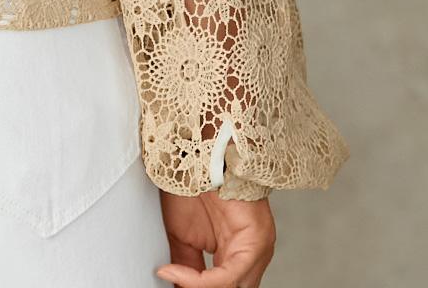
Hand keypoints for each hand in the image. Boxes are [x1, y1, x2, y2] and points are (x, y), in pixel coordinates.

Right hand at [155, 186, 275, 287]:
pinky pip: (231, 275)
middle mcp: (253, 255)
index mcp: (240, 254)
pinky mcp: (256, 241)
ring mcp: (258, 249)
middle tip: (175, 285)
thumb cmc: (193, 186)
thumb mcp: (185, 238)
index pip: (227, 287)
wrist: (197, 153)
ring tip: (174, 279)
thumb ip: (189, 267)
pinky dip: (202, 281)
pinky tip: (180, 274)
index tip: (169, 280)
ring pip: (234, 287)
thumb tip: (179, 287)